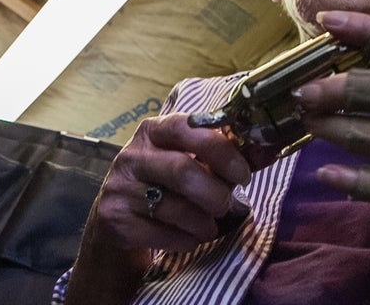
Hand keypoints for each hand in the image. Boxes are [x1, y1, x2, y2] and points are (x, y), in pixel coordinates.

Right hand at [91, 113, 251, 251]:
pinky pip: (163, 234)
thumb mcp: (179, 161)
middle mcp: (131, 155)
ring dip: (203, 223)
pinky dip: (186, 240)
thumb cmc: (160, 187)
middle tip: (227, 205)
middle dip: (214, 193)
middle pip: (182, 170)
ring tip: (210, 226)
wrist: (113, 226)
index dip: (221, 151)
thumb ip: (210, 157)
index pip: (189, 128)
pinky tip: (190, 238)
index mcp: (153, 132)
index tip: (243, 174)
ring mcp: (118, 188)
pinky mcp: (114, 221)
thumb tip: (256, 159)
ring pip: (173, 207)